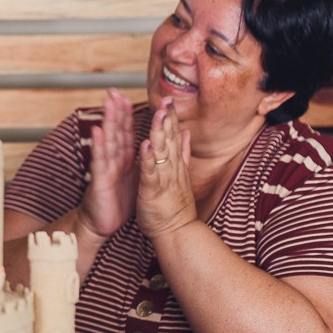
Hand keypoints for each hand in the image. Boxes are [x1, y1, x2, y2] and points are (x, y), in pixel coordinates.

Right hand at [76, 88, 139, 240]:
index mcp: (122, 159)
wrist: (100, 223)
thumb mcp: (131, 177)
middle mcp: (112, 160)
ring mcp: (104, 168)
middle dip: (116, 111)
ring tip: (109, 103)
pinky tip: (98, 132)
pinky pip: (100, 162)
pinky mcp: (99, 180)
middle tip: (114, 91)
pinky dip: (98, 146)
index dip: (126, 114)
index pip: (125, 132)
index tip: (126, 95)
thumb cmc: (116, 201)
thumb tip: (146, 144)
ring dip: (108, 121)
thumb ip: (136, 159)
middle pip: (115, 131)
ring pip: (107, 141)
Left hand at [136, 97, 196, 239]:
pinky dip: (148, 159)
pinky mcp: (153, 190)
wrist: (178, 232)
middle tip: (166, 100)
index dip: (170, 118)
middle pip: (169, 140)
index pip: (173, 136)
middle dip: (166, 119)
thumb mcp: (181, 175)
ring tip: (158, 114)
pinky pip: (149, 172)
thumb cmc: (175, 205)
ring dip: (159, 133)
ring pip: (161, 152)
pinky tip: (145, 145)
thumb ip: (183, 153)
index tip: (168, 100)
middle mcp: (171, 168)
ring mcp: (163, 178)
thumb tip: (186, 134)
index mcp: (175, 164)